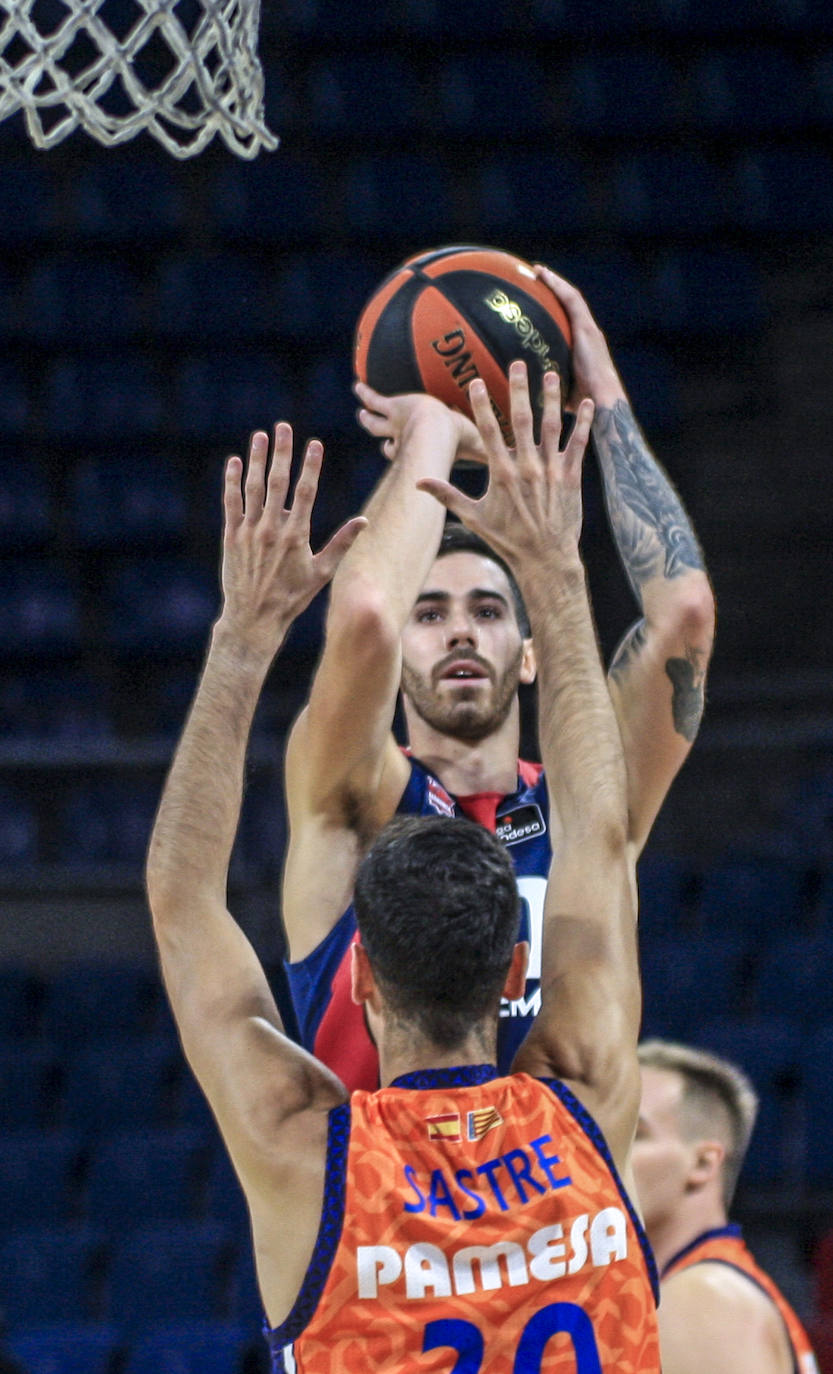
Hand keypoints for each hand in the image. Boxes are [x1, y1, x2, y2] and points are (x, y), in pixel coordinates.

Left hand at [217, 424, 365, 658]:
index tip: (314, 444)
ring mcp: (249, 531)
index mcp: (296, 536)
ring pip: (253, 487)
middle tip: (283, 426)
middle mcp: (272, 529)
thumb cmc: (292, 597)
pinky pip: (231, 502)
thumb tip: (364, 521)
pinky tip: (234, 462)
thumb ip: (341, 544)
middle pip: (277, 481)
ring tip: (260, 436)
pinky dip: (232, 481)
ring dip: (256, 459)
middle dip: (281, 451)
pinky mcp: (231, 536)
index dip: (310, 465)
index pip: (305, 492)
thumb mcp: (322, 573)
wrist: (254, 618)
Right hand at [354, 380, 487, 465]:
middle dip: (385, 443)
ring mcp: (395, 425)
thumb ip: (489, 451)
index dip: (398, 455)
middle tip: (376, 436)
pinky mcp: (392, 408)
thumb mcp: (475, 447)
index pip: (408, 459)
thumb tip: (512, 453)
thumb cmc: (456, 443)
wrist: (437, 432)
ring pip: (376, 423)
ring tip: (361, 409)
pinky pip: (376, 400)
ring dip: (370, 414)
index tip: (390, 451)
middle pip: (389, 447)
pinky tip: (358, 387)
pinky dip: (366, 395)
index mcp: (420, 455)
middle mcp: (404, 443)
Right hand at [416, 362, 593, 575]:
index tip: (476, 382)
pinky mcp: (571, 478)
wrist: (545, 559)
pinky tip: (585, 402)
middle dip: (518, 389)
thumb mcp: (473, 518)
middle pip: (521, 420)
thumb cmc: (507, 540)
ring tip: (550, 373)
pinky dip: (582, 422)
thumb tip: (417, 483)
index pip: (488, 432)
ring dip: (550, 398)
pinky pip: (578, 444)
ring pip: (551, 426)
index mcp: (501, 474)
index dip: (481, 405)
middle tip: (518, 363)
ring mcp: (551, 471)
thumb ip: (447, 495)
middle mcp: (527, 468)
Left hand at [534, 265, 624, 410]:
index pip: (568, 319)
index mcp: (583, 346)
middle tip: (535, 276)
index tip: (538, 295)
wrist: (601, 403)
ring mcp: (589, 330)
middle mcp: (588, 333)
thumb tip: (518, 390)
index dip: (555, 305)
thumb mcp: (558, 390)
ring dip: (555, 282)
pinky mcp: (587, 329)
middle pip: (570, 304)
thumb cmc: (580, 406)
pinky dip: (558, 286)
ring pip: (571, 298)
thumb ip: (544, 385)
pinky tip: (544, 275)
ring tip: (537, 271)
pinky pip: (571, 300)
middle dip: (554, 288)